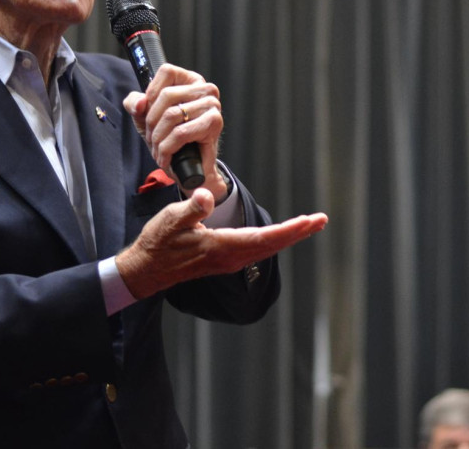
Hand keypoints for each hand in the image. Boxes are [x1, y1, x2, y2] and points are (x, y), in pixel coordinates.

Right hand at [115, 188, 327, 299]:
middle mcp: (231, 258)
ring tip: (310, 224)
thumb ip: (191, 208)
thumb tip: (208, 197)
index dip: (289, 230)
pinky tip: (283, 234)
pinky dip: (275, 240)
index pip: (263, 238)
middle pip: (272, 245)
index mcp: (221, 247)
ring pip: (267, 249)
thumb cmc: (158, 243)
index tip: (309, 221)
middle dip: (298, 232)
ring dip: (289, 236)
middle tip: (321, 220)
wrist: (147, 270)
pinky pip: (258, 250)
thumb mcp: (170, 219)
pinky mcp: (226, 260)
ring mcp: (230, 261)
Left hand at [123, 64, 228, 201]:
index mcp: (190, 81)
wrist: (189, 169)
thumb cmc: (170, 139)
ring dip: (158, 138)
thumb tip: (140, 103)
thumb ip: (134, 103)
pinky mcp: (214, 122)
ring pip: (172, 115)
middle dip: (152, 122)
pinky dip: (167, 148)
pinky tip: (166, 157)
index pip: (167, 71)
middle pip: (166, 94)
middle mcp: (205, 89)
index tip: (149, 113)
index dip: (151, 93)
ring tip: (159, 150)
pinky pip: (181, 133)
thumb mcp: (145, 117)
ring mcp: (212, 104)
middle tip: (153, 139)